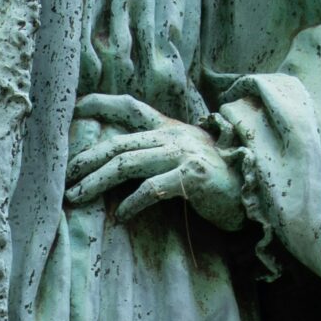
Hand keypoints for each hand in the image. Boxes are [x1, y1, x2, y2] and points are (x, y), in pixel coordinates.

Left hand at [65, 98, 244, 233]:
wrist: (256, 190)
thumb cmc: (220, 177)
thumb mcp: (188, 155)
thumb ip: (160, 152)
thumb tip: (123, 163)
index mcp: (171, 128)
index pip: (131, 107)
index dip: (102, 103)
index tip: (76, 107)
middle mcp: (173, 136)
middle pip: (119, 143)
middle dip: (87, 159)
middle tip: (64, 176)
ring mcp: (182, 154)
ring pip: (127, 164)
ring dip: (97, 182)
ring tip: (77, 197)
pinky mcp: (191, 177)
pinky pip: (152, 188)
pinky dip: (132, 203)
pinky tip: (121, 216)